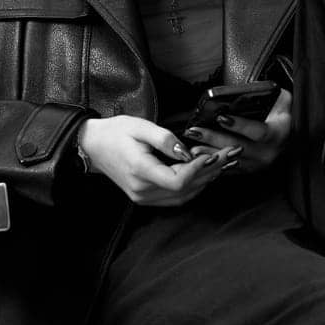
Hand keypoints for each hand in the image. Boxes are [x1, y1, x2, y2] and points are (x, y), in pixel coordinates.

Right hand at [78, 114, 238, 206]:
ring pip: (184, 195)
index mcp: (140, 171)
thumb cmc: (116, 132)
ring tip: (225, 163)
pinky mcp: (145, 198)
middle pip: (186, 189)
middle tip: (232, 154)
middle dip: (212, 171)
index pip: (178, 180)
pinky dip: (194, 186)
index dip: (199, 169)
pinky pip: (176, 197)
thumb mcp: (140, 127)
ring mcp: (144, 197)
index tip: (214, 153)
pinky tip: (206, 173)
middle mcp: (142, 191)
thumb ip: (165, 139)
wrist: (92, 146)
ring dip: (206, 180)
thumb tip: (187, 151)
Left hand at [181, 88, 292, 175]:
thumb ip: (272, 93)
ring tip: (191, 147)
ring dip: (209, 153)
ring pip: (230, 160)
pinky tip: (199, 157)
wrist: (291, 137)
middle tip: (195, 131)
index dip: (239, 125)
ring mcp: (258, 164)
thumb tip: (251, 88)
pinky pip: (229, 168)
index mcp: (278, 134)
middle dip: (213, 139)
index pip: (258, 131)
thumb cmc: (284, 116)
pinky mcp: (248, 170)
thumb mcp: (283, 100)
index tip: (221, 118)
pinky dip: (213, 163)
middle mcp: (268, 153)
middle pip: (237, 147)